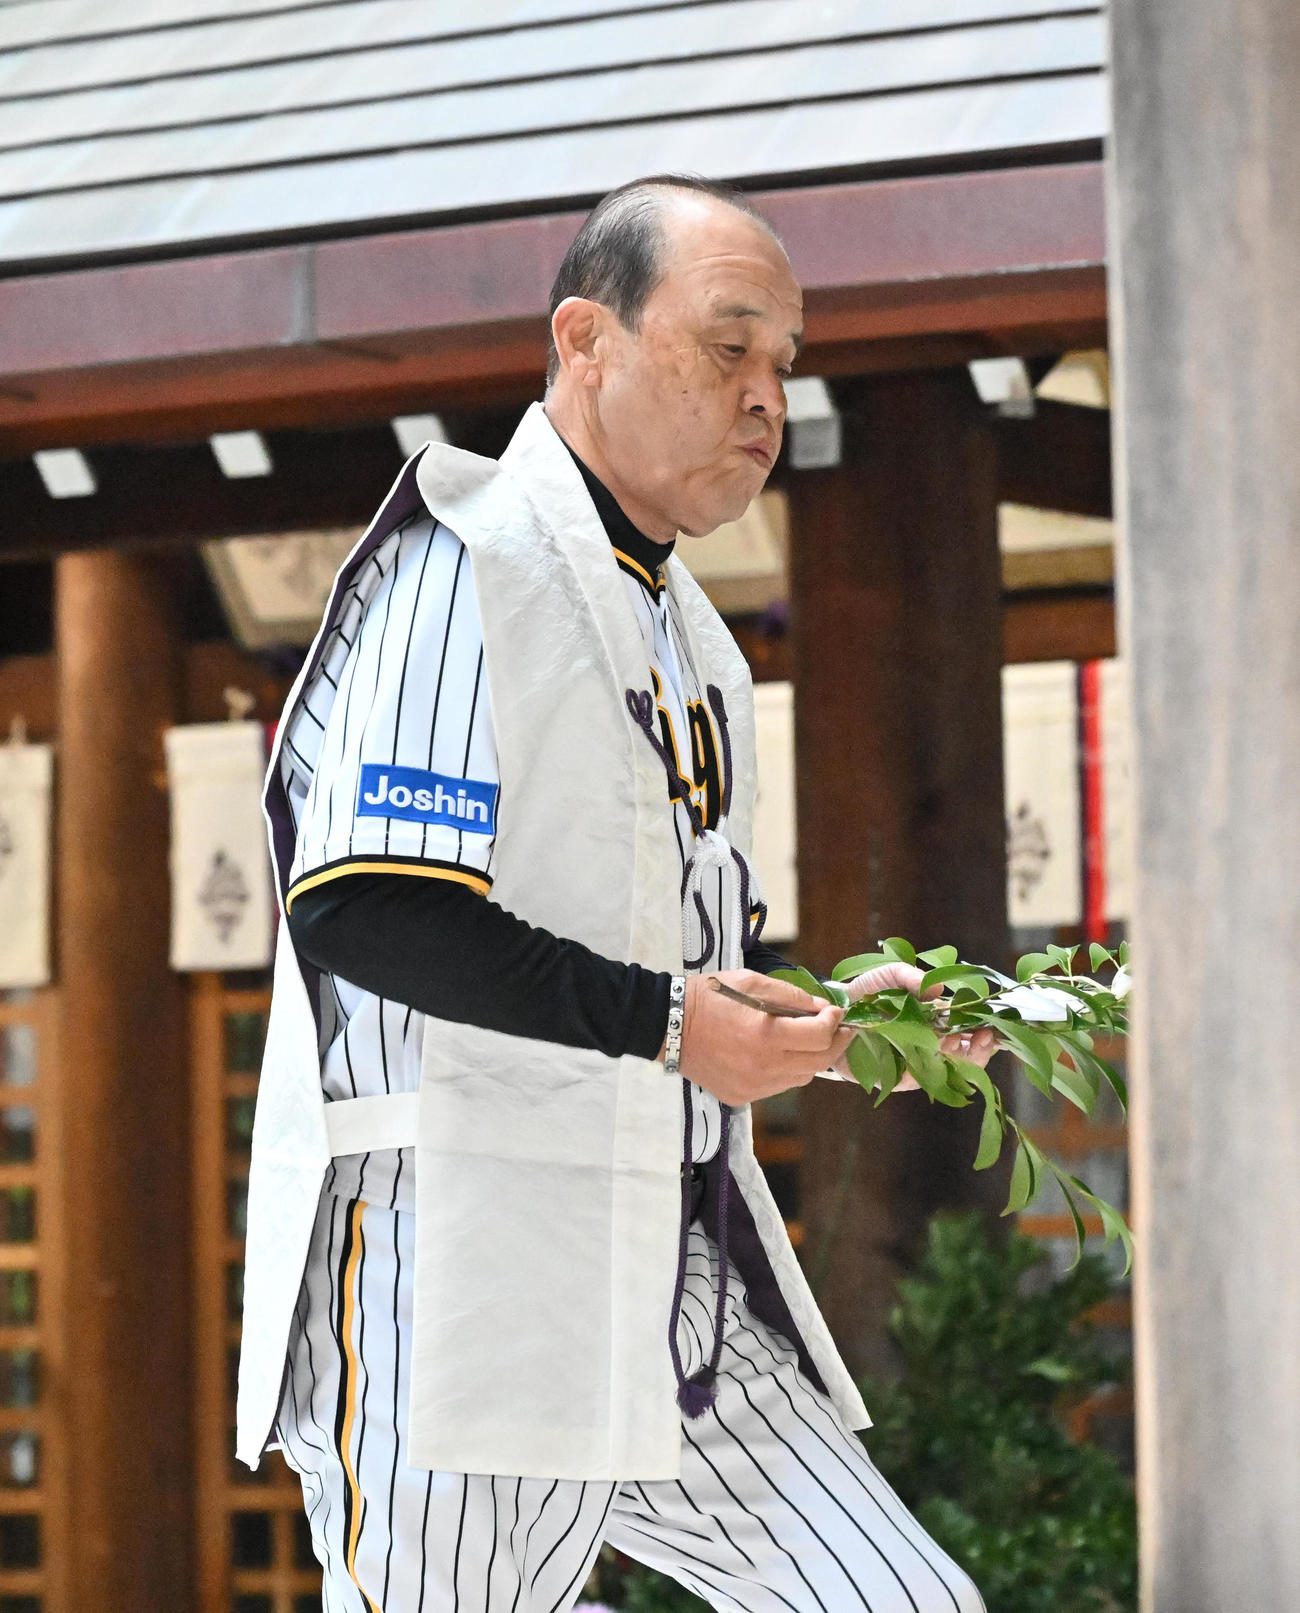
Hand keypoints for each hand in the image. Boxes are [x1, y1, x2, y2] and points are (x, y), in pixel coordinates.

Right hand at [671, 970, 854, 1105]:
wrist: (670, 1025)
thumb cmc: (710, 996)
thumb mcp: (752, 982)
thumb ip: (791, 996)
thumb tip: (822, 1009)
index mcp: (766, 1034)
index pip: (820, 1036)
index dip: (835, 1022)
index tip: (836, 1012)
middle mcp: (763, 1066)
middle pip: (819, 1062)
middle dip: (835, 1044)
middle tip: (841, 1030)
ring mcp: (753, 1086)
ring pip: (801, 1078)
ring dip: (811, 1058)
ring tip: (807, 1040)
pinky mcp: (742, 1096)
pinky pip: (778, 1086)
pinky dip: (786, 1070)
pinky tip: (776, 1054)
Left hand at [831, 962, 997, 1090]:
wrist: (832, 1014)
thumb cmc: (865, 993)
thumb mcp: (888, 976)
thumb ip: (909, 976)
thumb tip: (939, 988)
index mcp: (937, 1021)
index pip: (970, 1030)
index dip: (985, 1030)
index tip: (994, 1026)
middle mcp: (932, 1044)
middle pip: (967, 1055)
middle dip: (979, 1048)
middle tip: (984, 1037)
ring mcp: (917, 1062)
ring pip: (948, 1070)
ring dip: (958, 1059)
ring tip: (956, 1042)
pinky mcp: (898, 1078)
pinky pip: (919, 1079)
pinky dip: (929, 1069)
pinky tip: (931, 1058)